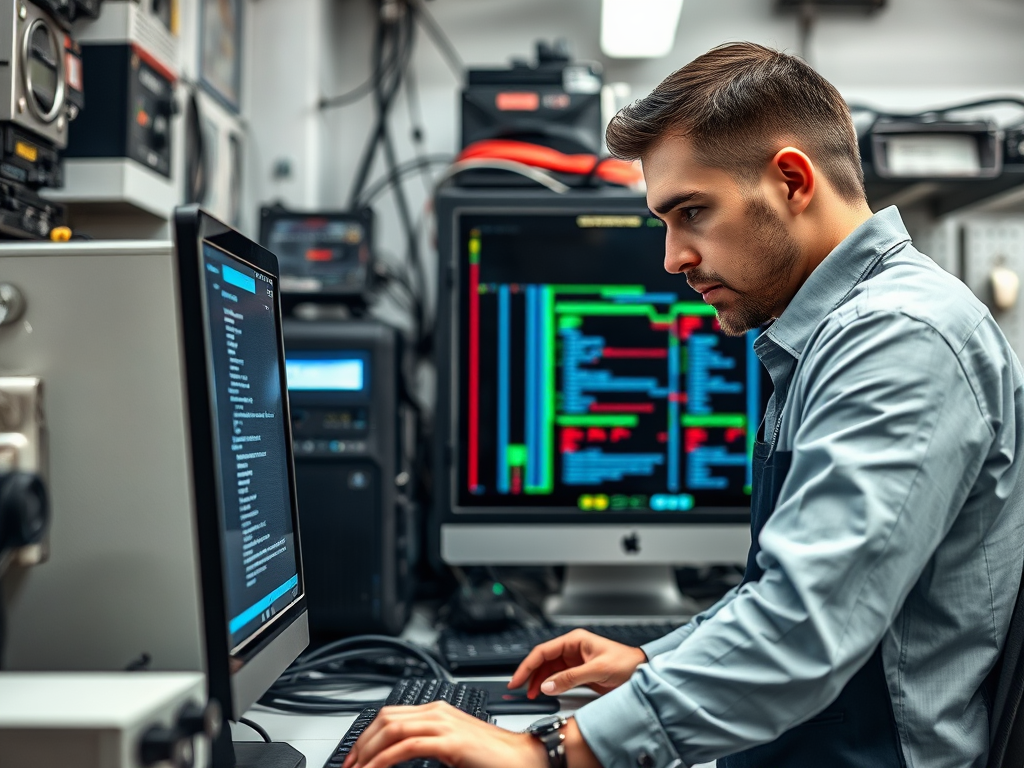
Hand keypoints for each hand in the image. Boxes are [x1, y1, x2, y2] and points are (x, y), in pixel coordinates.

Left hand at [341, 701, 546, 767]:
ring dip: (368, 752)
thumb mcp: (452, 747)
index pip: (391, 714)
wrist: (523, 757)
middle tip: (350, 766)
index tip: (355, 756)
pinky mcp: (449, 741)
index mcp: (438, 710)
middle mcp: (438, 711)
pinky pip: (406, 747)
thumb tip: (400, 756)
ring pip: (392, 729)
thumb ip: (428, 745)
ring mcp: (443, 724)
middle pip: (385, 718)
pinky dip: (384, 760)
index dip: (367, 734)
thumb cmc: (492, 756)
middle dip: (361, 743)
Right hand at [509, 629, 646, 697]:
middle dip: (530, 674)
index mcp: (574, 641)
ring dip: (538, 681)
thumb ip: (571, 677)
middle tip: (519, 688)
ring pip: (548, 670)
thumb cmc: (627, 663)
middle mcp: (572, 649)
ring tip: (531, 694)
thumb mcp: (598, 669)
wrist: (642, 672)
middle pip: (543, 660)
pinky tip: (545, 693)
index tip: (518, 678)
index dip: (527, 665)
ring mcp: (574, 661)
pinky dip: (549, 686)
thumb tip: (548, 685)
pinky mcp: (579, 673)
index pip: (543, 651)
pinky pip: (558, 678)